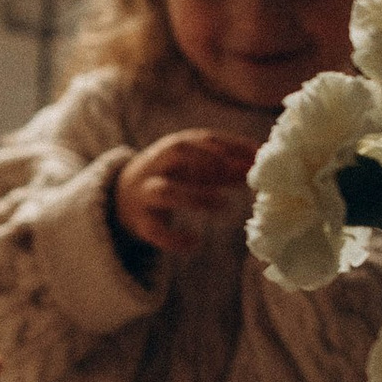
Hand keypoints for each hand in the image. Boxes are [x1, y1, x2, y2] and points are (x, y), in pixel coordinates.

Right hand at [112, 130, 259, 258]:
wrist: (121, 195)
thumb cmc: (171, 176)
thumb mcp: (195, 167)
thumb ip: (226, 167)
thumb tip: (260, 166)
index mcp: (175, 147)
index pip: (203, 138)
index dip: (231, 145)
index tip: (257, 155)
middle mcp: (158, 164)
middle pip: (177, 150)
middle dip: (206, 158)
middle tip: (232, 171)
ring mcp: (146, 192)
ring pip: (166, 190)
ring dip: (195, 196)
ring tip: (225, 205)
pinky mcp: (140, 220)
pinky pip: (155, 229)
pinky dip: (174, 237)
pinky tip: (195, 243)